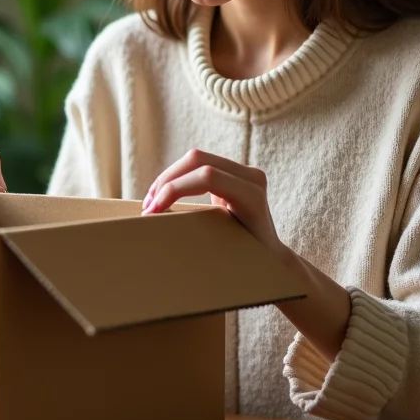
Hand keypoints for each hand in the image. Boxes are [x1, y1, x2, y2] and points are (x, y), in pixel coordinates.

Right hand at [143, 149, 282, 252]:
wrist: (270, 258)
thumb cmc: (250, 261)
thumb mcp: (229, 250)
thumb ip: (206, 233)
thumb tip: (165, 232)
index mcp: (252, 193)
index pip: (207, 176)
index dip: (175, 189)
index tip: (154, 211)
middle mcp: (251, 176)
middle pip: (198, 160)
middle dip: (166, 181)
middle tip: (148, 207)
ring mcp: (243, 171)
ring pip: (195, 158)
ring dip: (168, 178)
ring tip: (151, 202)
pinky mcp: (232, 172)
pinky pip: (198, 165)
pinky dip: (177, 178)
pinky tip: (163, 194)